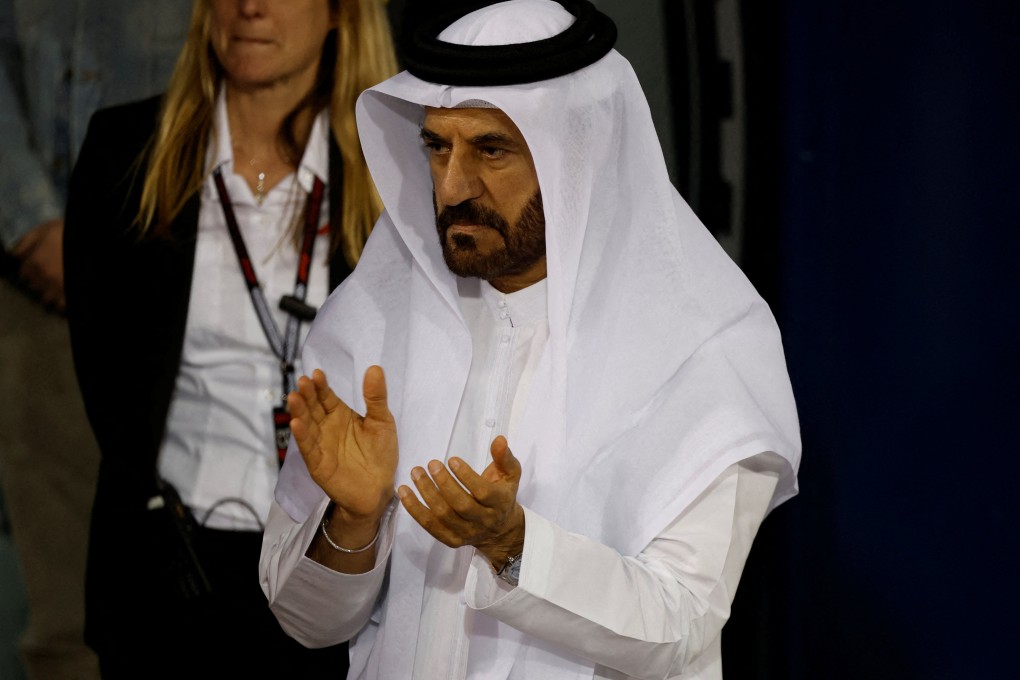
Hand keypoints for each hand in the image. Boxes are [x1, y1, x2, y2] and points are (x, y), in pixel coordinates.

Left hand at [11, 218, 65, 311]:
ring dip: (51, 292)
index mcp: (36, 263)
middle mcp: (45, 278)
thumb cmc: (67, 233)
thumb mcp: (44, 230)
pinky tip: (66, 292)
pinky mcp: (72, 294)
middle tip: (50, 273)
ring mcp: (59, 288)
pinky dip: (63, 300)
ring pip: (48, 298)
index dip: (30, 268)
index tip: (38, 265)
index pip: (24, 274)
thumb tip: (15, 254)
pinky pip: (63, 305)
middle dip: (41, 281)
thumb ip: (26, 242)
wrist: (91, 243)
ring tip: (58, 284)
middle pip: (35, 287)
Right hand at [288, 366, 397, 523]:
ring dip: (299, 411)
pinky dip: (301, 436)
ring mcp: (320, 444)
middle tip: (303, 381)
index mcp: (340, 415)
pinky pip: (308, 447)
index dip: (321, 386)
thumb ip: (376, 397)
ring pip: (307, 424)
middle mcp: (327, 427)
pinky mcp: (317, 463)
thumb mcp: (382, 422)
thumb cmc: (381, 455)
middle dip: (307, 394)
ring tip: (294, 397)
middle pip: (313, 407)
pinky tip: (296, 423)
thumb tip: (375, 368)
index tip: (317, 373)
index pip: (327, 396)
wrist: (379, 489)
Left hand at [399, 435, 524, 567]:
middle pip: (461, 505)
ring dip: (426, 493)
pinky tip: (404, 492)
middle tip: (432, 464)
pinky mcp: (452, 540)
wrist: (501, 530)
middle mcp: (484, 521)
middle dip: (444, 483)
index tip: (452, 460)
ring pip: (443, 516)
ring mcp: (467, 533)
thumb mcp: (510, 475)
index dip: (466, 476)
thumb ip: (504, 457)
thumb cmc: (502, 495)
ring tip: (416, 473)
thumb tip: (499, 439)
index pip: (483, 492)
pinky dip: (415, 509)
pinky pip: (430, 526)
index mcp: (500, 503)